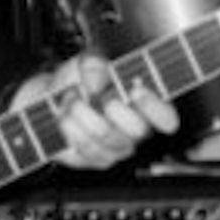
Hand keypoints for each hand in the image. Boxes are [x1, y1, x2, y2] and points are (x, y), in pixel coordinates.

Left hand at [12, 53, 178, 169]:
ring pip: (106, 135)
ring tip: (72, 98)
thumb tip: (96, 82)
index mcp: (146, 106)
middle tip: (95, 94)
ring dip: (82, 111)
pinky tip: (64, 114)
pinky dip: (69, 126)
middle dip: (111, 106)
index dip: (155, 107)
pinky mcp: (93, 159)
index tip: (136, 91)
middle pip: (138, 130)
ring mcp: (116, 148)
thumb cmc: (81, 79)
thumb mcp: (88, 61)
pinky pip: (84, 147)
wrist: (53, 96)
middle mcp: (136, 131)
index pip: (167, 118)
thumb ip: (95, 63)